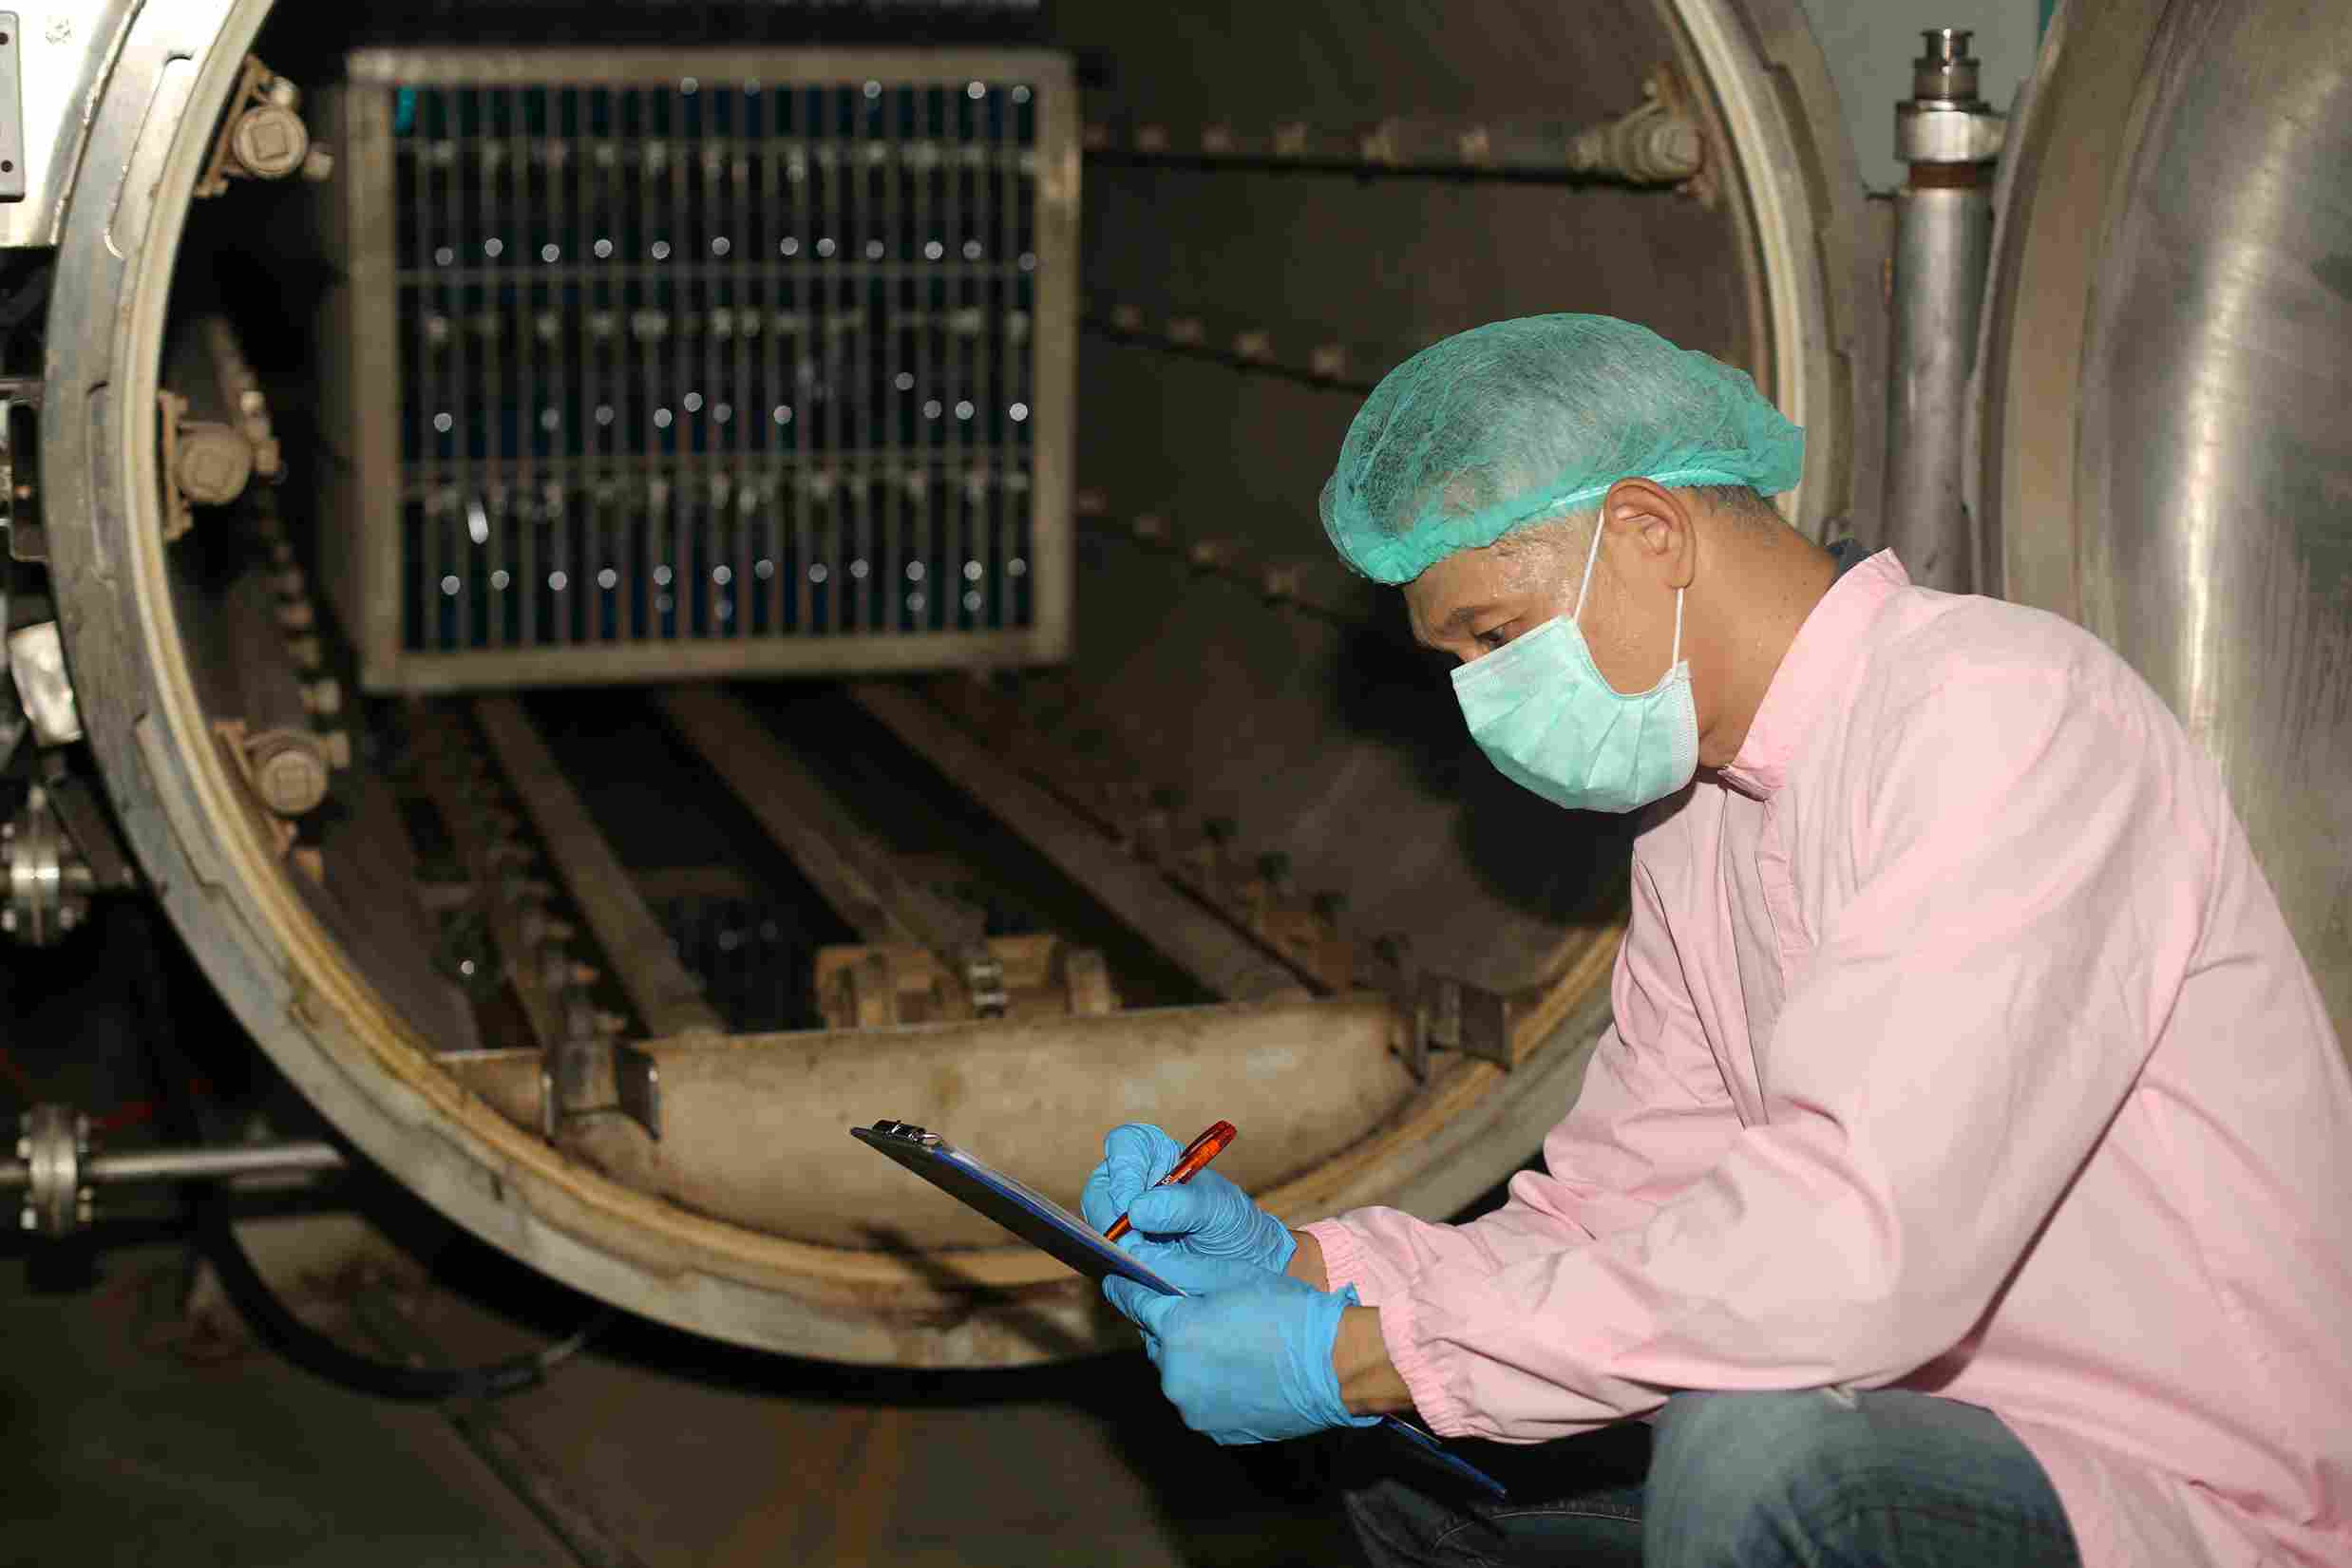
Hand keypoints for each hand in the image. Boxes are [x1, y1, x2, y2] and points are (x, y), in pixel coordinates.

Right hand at [1081, 1123, 1295, 1276]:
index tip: (1131, 1206)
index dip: (1123, 1172)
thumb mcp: (1217, 1208)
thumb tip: (1137, 1211)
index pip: (1125, 1145)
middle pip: (1100, 1189)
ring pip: (1098, 1225)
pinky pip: (1106, 1254)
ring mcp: (1120, 1216)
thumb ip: (1180, 1205)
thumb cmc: (1231, 1223)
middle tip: (1133, 1245)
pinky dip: (1120, 1264)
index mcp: (1155, 1153)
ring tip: (1145, 1261)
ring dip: (1116, 1245)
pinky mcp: (1120, 1248)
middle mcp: (1131, 1180)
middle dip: (1112, 1219)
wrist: (1241, 1263)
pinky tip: (1140, 1273)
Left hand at [1104, 1258, 1380, 1444]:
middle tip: (1201, 1311)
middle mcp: (1175, 1375)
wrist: (1334, 1366)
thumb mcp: (1230, 1274)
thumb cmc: (1286, 1310)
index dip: (1126, 1286)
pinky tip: (1241, 1370)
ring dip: (1191, 1357)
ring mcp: (1193, 1408)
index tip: (1117, 1278)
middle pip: (1157, 1341)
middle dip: (1170, 1325)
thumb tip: (1134, 1255)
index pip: (1133, 1301)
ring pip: (1177, 1373)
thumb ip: (1175, 1267)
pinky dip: (1210, 1385)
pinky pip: (1199, 1400)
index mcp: (1176, 1329)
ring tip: (1229, 1342)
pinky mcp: (1214, 1429)